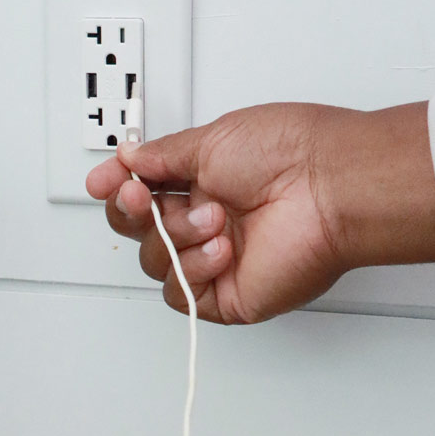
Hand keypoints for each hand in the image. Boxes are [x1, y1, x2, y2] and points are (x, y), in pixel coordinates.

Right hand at [85, 101, 434, 325]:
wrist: (329, 187)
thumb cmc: (291, 155)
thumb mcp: (211, 140)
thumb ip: (163, 156)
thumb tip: (131, 158)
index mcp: (205, 183)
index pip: (143, 193)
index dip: (118, 189)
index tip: (105, 180)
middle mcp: (209, 222)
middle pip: (140, 231)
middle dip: (132, 212)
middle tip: (138, 196)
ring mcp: (218, 260)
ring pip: (156, 263)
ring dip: (175, 238)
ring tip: (214, 218)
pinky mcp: (228, 296)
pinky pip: (181, 293)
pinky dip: (192, 269)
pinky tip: (222, 248)